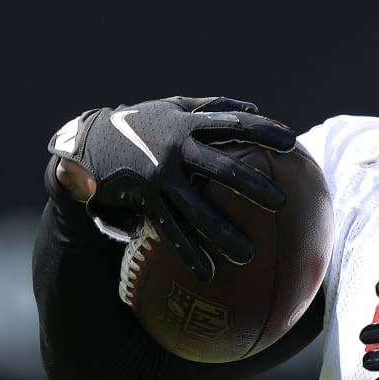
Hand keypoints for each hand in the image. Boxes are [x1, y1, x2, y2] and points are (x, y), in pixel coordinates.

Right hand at [47, 95, 294, 280]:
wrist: (85, 144)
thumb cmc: (138, 125)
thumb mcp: (171, 108)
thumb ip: (212, 107)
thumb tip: (255, 108)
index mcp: (187, 123)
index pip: (233, 124)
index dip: (263, 131)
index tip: (293, 143)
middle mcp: (175, 148)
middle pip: (221, 168)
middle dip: (252, 186)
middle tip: (281, 204)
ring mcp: (159, 175)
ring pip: (195, 209)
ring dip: (222, 233)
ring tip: (249, 256)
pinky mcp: (144, 198)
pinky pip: (170, 229)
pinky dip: (189, 252)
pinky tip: (207, 273)